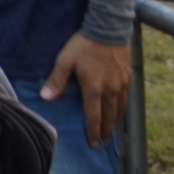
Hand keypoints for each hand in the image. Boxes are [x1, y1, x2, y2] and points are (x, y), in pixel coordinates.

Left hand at [39, 31, 131, 146]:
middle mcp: (111, 90)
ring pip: (120, 110)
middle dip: (105, 132)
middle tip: (102, 143)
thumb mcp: (65, 60)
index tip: (92, 144)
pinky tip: (119, 111)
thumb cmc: (84, 45)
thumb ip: (56, 80)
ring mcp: (122, 84)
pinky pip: (126, 99)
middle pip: (109, 117)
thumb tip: (45, 97)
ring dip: (115, 123)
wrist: (109, 29)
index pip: (94, 117)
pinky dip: (122, 109)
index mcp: (94, 89)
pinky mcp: (129, 77)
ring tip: (110, 132)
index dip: (93, 132)